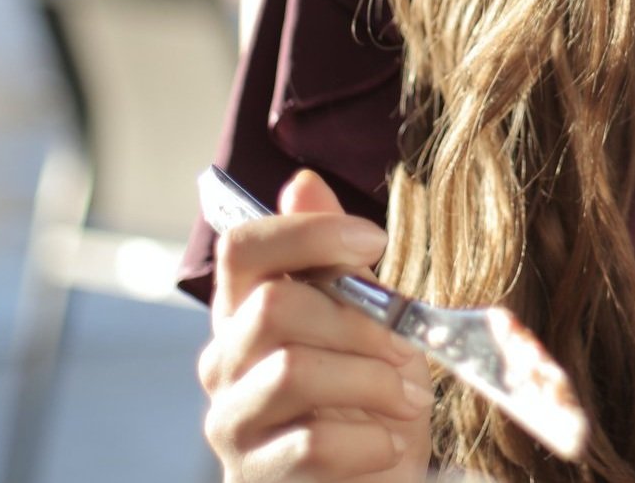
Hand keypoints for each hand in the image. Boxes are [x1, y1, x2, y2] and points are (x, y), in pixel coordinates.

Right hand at [198, 170, 435, 481]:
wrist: (370, 482)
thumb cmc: (367, 401)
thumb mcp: (367, 324)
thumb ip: (335, 262)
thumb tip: (303, 182)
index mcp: (248, 311)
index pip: (242, 247)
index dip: (307, 232)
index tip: (374, 242)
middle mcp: (225, 361)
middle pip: (273, 306)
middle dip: (359, 322)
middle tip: (407, 347)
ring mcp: (233, 419)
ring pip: (291, 371)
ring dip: (370, 381)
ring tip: (409, 399)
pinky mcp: (253, 473)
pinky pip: (309, 442)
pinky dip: (367, 441)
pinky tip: (389, 444)